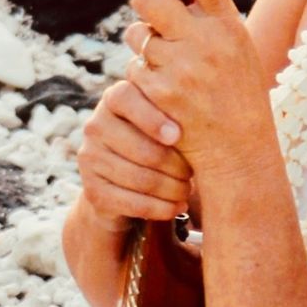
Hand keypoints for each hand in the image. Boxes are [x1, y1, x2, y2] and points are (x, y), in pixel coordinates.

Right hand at [76, 41, 192, 231]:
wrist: (121, 183)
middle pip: (141, 148)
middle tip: (194, 174)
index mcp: (114, 98)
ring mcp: (90, 158)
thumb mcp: (164, 120)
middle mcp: (95, 125)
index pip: (126, 98)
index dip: (152, 118)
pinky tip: (176, 207)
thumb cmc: (157, 141)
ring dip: (172, 190)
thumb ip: (178, 109)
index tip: (177, 136)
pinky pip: (131, 203)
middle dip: (175, 166)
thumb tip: (216, 108)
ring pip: (139, 178)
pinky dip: (159, 208)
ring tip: (188, 192)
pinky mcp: (92, 190)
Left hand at [120, 0, 276, 180]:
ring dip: (145, 49)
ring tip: (173, 72)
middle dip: (145, 4)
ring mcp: (180, 67)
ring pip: (138, 37)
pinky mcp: (159, 92)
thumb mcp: (229, 46)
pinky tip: (167, 97)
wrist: (240, 150)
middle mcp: (204, 40)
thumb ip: (197, 12)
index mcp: (228, 23)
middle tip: (154, 18)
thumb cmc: (236, 93)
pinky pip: (135, 70)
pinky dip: (144, 79)